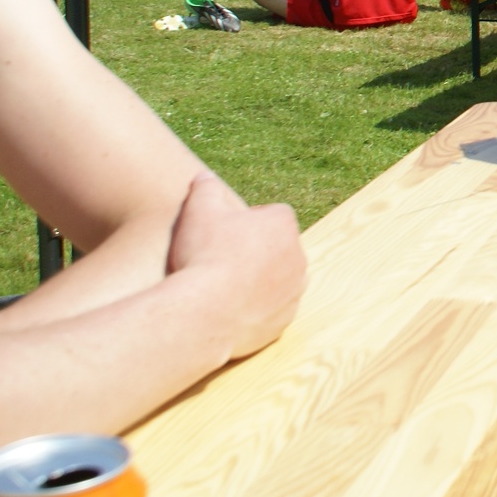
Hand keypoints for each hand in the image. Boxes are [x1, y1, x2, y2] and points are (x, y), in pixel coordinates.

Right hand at [166, 175, 305, 360]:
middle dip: (256, 250)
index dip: (247, 220)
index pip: (272, 214)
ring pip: (278, 279)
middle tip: (221, 259)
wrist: (206, 313)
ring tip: (224, 286)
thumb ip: (205, 189)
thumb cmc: (204, 256)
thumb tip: (204, 176)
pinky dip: (256, 308)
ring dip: (258, 280)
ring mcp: (294, 291)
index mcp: (284, 225)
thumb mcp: (198, 210)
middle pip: (277, 247)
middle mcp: (298, 257)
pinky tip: (229, 309)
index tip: (224, 231)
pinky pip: (272, 310)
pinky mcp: (285, 320)